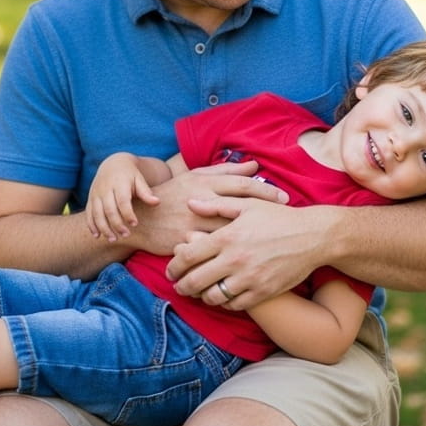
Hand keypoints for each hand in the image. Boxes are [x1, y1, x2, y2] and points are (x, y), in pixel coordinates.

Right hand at [85, 153, 156, 241]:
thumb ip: (146, 192)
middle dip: (116, 224)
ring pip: (97, 214)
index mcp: (119, 183)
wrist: (113, 163)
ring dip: (104, 228)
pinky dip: (91, 225)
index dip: (128, 214)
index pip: (122, 201)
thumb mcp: (139, 179)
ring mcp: (96, 194)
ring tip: (113, 239)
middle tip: (126, 235)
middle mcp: (105, 189)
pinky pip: (89, 214)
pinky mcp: (90, 199)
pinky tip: (97, 236)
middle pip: (109, 209)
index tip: (135, 224)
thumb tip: (157, 202)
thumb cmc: (130, 175)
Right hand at [122, 162, 288, 257]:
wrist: (139, 217)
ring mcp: (191, 224)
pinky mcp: (184, 243)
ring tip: (271, 243)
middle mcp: (200, 202)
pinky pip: (210, 252)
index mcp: (204, 182)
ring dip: (249, 238)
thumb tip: (254, 165)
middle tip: (286, 222)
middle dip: (264, 215)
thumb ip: (226, 171)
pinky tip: (246, 261)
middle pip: (239, 208)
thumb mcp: (196, 176)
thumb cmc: (172, 194)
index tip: (285, 198)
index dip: (265, 190)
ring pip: (226, 232)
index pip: (241, 184)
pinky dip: (228, 255)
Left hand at [168, 198, 330, 309]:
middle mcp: (235, 259)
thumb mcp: (248, 205)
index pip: (187, 255)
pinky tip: (223, 296)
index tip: (171, 270)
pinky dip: (225, 303)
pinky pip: (235, 305)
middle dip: (182, 286)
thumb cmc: (279, 218)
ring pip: (213, 296)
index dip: (174, 266)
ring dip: (202, 296)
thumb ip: (216, 205)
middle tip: (179, 287)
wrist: (313, 236)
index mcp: (227, 236)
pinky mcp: (263, 292)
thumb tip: (190, 203)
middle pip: (195, 280)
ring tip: (200, 293)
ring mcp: (249, 278)